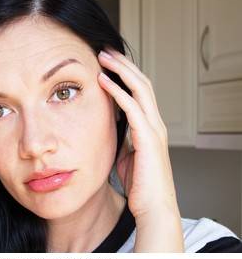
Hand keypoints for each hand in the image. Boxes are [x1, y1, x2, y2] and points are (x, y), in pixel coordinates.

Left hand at [98, 50, 183, 251]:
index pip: (140, 92)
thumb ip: (123, 139)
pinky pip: (132, 107)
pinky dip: (118, 91)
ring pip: (140, 89)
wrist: (152, 207)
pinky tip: (103, 81)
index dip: (125, 75)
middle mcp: (155, 123)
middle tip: (105, 51)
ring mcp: (154, 129)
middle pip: (142, 83)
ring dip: (121, 70)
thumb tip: (110, 130)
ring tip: (103, 57)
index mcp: (150, 127)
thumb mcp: (127, 156)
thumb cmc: (140, 185)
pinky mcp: (148, 138)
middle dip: (123, 64)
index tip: (107, 64)